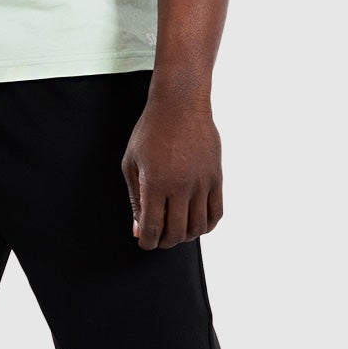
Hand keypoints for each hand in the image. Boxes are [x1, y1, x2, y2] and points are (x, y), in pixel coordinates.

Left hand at [122, 88, 222, 249]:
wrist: (180, 105)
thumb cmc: (150, 131)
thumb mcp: (131, 163)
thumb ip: (135, 199)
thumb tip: (138, 230)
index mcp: (155, 184)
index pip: (152, 228)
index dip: (147, 242)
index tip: (145, 241)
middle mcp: (180, 186)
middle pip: (176, 233)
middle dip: (164, 242)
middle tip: (159, 237)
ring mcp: (201, 183)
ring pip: (198, 227)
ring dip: (185, 236)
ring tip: (176, 229)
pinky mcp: (216, 178)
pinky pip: (216, 213)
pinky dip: (206, 225)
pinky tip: (196, 223)